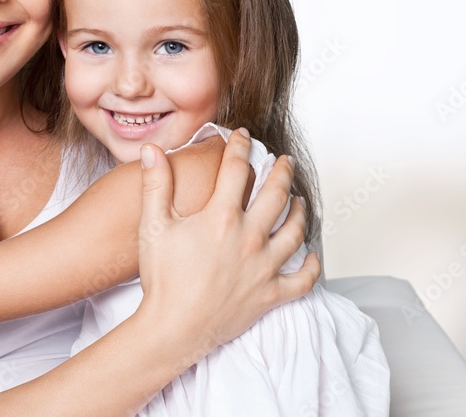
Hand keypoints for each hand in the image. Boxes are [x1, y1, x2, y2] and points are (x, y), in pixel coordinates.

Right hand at [135, 130, 319, 365]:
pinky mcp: (271, 295)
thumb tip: (153, 151)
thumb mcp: (153, 226)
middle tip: (284, 162)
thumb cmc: (162, 279)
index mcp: (222, 217)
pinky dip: (312, 267)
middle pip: (276, 194)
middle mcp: (250, 238)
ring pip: (295, 231)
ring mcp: (264, 267)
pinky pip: (303, 279)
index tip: (241, 136)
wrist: (172, 329)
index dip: (239, 147)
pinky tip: (312, 256)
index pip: (237, 170)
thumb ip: (155, 184)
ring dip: (300, 211)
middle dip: (282, 172)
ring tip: (299, 200)